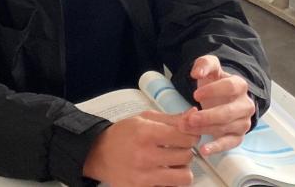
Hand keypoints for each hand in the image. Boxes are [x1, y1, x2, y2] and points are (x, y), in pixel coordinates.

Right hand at [83, 110, 198, 186]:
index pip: (185, 137)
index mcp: (145, 133)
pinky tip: (162, 173)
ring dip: (182, 170)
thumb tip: (194, 115)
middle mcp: (145, 156)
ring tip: (172, 163)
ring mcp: (144, 177)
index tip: (185, 135)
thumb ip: (171, 118)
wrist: (99, 154)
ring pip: (185, 177)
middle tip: (175, 148)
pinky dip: (171, 182)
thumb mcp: (143, 119)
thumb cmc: (124, 134)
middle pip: (187, 156)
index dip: (190, 135)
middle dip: (185, 151)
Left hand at [181, 55, 255, 155]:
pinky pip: (230, 143)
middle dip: (208, 116)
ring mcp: (243, 122)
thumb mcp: (209, 68)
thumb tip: (196, 72)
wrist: (222, 96)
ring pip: (225, 128)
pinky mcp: (238, 136)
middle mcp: (245, 105)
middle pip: (228, 112)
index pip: (230, 87)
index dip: (213, 91)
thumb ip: (204, 64)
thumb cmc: (214, 82)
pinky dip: (217, 147)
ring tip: (186, 128)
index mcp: (240, 86)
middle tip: (190, 118)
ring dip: (205, 130)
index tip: (195, 94)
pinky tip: (204, 150)